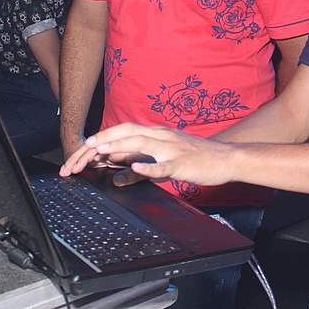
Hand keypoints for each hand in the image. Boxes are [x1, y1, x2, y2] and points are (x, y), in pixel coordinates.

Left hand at [58, 122, 235, 186]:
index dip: (102, 138)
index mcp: (156, 134)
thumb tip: (115, 177)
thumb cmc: (195, 159)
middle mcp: (161, 137)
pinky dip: (149, 166)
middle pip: (127, 133)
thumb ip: (137, 169)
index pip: (124, 131)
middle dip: (103, 140)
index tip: (83, 149)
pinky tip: (137, 168)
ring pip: (142, 144)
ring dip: (119, 146)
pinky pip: (164, 165)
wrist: (226, 158)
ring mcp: (172, 149)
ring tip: (100, 151)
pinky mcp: (183, 163)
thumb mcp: (162, 163)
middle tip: (83, 151)